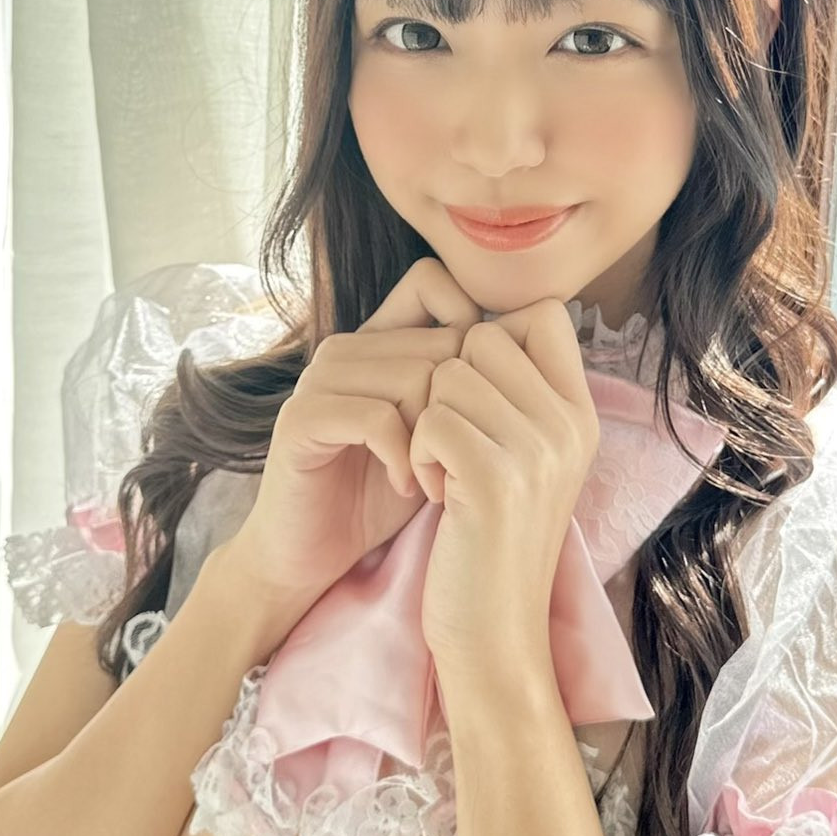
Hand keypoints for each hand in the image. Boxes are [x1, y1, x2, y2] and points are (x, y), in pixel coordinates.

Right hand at [224, 258, 480, 628]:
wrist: (310, 554)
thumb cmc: (382, 495)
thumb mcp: (437, 435)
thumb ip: (467, 387)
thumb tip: (534, 338)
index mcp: (376, 340)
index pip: (433, 281)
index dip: (472, 331)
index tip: (480, 403)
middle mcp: (346, 348)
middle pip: (439, 343)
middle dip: (463, 410)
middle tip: (457, 463)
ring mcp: (319, 379)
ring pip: (414, 377)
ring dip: (437, 440)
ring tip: (434, 482)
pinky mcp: (301, 418)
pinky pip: (376, 416)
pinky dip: (402, 456)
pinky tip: (404, 486)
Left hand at [412, 299, 598, 682]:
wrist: (494, 634)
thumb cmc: (492, 542)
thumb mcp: (527, 461)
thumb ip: (519, 396)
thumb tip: (483, 326)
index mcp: (582, 415)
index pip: (542, 314)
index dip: (494, 337)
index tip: (476, 395)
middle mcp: (570, 425)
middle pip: (484, 335)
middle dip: (449, 383)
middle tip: (454, 444)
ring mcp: (538, 450)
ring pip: (449, 373)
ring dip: (428, 421)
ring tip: (444, 472)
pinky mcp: (495, 478)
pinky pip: (430, 419)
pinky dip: (417, 454)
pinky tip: (433, 492)